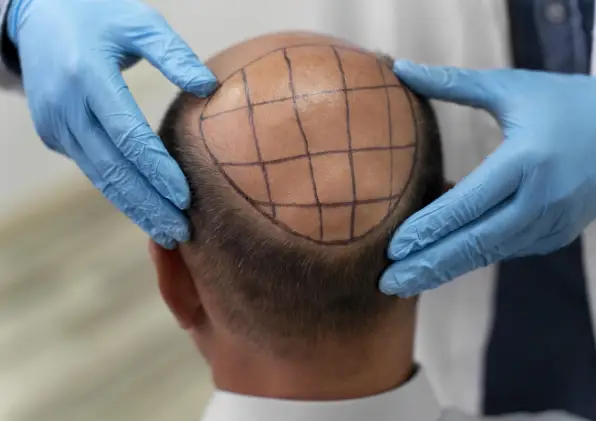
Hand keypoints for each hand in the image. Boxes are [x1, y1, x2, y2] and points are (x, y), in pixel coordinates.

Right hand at [8, 0, 216, 247]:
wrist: (39, 14)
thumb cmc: (98, 14)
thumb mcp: (137, 20)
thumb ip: (172, 53)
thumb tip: (210, 87)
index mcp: (87, 76)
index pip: (127, 135)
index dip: (157, 170)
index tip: (185, 198)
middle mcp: (65, 107)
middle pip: (113, 168)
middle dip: (148, 204)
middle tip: (181, 233)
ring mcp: (55, 125)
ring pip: (100, 176)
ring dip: (134, 208)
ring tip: (166, 233)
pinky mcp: (54, 134)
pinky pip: (92, 168)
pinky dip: (118, 191)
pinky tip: (144, 208)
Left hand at [380, 61, 595, 296]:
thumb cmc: (563, 102)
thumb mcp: (510, 88)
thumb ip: (453, 83)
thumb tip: (400, 68)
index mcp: (527, 161)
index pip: (468, 203)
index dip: (429, 229)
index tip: (393, 248)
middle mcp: (541, 199)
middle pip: (475, 242)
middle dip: (429, 266)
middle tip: (387, 283)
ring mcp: (552, 223)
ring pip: (489, 253)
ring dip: (446, 270)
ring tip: (406, 283)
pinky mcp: (556, 235)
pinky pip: (505, 250)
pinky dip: (471, 258)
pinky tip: (440, 264)